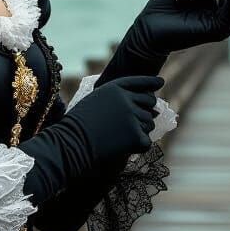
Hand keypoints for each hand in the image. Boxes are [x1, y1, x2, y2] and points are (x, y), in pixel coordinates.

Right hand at [19, 75, 162, 205]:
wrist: (70, 143)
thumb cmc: (79, 125)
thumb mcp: (96, 102)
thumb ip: (119, 100)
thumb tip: (153, 110)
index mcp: (115, 87)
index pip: (139, 82)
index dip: (150, 83)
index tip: (160, 83)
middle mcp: (126, 99)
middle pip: (149, 103)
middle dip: (145, 112)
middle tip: (131, 124)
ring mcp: (132, 117)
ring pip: (149, 124)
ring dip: (139, 131)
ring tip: (118, 137)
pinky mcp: (135, 136)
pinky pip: (146, 142)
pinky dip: (137, 147)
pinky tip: (121, 148)